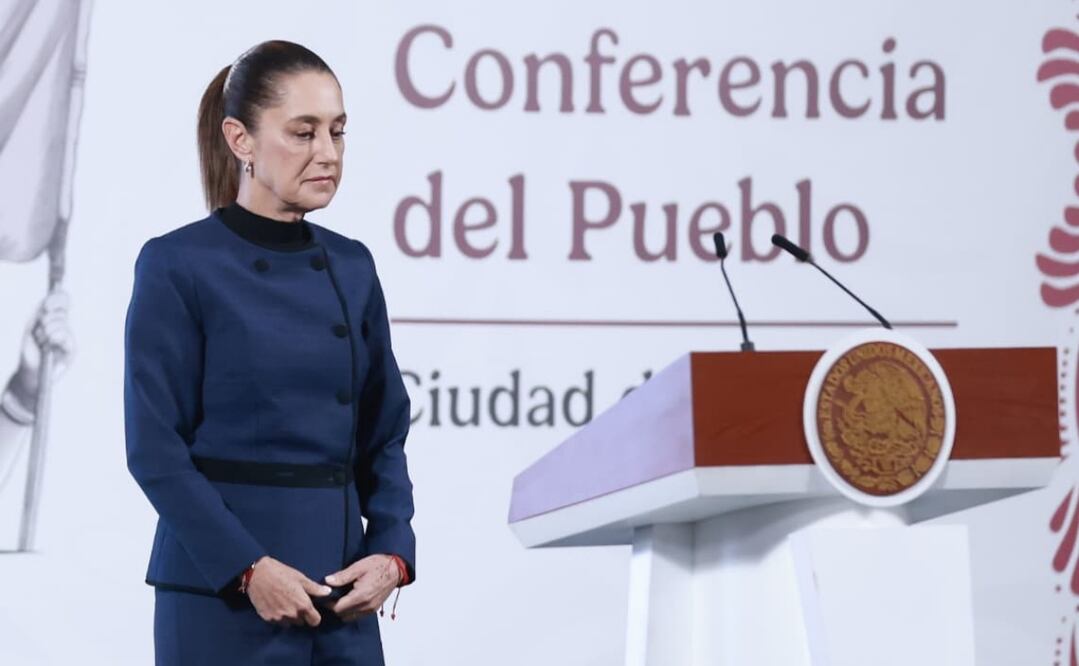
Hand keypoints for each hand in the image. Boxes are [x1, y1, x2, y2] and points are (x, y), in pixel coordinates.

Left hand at [6, 290, 75, 415]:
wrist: (30, 372)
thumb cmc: (31, 351)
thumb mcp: (31, 328)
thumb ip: (39, 314)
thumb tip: (47, 304)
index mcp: (55, 317)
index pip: (63, 299)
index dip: (57, 298)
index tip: (46, 305)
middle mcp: (64, 325)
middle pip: (61, 309)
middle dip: (45, 319)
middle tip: (39, 332)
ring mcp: (69, 336)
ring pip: (60, 322)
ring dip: (45, 332)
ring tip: (42, 343)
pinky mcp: (72, 348)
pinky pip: (64, 335)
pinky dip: (53, 339)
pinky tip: (49, 346)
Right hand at [246, 556, 331, 626]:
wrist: (256, 574)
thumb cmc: (281, 573)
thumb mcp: (300, 578)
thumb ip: (315, 588)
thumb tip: (328, 592)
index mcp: (302, 605)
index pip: (315, 621)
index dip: (314, 616)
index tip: (311, 610)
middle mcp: (291, 615)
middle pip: (302, 622)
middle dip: (301, 615)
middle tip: (295, 602)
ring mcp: (279, 618)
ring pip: (289, 623)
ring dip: (289, 616)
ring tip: (285, 602)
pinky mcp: (268, 619)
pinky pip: (278, 621)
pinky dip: (278, 616)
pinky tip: (275, 604)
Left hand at [325, 554, 400, 621]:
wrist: (396, 569)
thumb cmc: (378, 565)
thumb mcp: (359, 567)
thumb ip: (342, 576)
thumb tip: (327, 581)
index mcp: (361, 596)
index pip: (338, 608)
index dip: (329, 603)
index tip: (327, 595)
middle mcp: (366, 606)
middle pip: (342, 615)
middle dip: (335, 607)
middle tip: (332, 596)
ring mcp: (371, 609)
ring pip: (349, 617)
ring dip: (343, 610)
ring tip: (341, 597)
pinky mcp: (374, 609)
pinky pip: (358, 615)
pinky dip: (351, 611)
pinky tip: (350, 599)